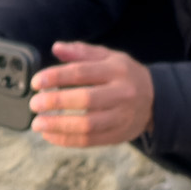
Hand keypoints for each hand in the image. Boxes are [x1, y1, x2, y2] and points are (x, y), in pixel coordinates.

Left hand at [30, 41, 155, 148]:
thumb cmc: (125, 75)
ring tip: (38, 123)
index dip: (56, 77)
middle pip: (85, 99)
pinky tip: (50, 135)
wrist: (155, 100)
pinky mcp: (118, 135)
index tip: (36, 82)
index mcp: (117, 69)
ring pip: (87, 125)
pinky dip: (65, 140)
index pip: (82, 72)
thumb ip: (82, 52)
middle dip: (55, 102)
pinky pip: (89, 141)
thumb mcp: (109, 57)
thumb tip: (57, 48)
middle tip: (34, 104)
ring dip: (58, 126)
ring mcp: (121, 116)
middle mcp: (121, 93)